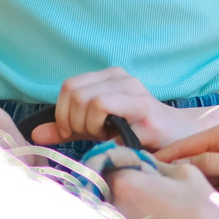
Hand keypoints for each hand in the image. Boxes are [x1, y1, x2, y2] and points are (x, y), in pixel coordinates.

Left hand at [32, 68, 194, 147]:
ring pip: (89, 101)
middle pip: (74, 93)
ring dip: (88, 127)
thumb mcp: (98, 130)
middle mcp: (122, 78)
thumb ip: (67, 129)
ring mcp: (135, 91)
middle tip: (88, 137)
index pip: (69, 87)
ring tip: (104, 137)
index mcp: (109, 78)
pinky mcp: (145, 110)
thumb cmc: (139, 134)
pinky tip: (114, 140)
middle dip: (72, 122)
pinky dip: (101, 130)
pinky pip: (106, 110)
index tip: (69, 133)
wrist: (181, 140)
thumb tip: (36, 134)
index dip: (61, 113)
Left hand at [104, 158, 218, 218]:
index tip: (145, 169)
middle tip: (157, 193)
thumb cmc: (206, 215)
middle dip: (130, 187)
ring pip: (119, 212)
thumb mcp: (189, 174)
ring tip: (163, 215)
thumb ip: (160, 165)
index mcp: (126, 185)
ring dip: (135, 209)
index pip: (113, 164)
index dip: (130, 164)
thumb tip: (147, 165)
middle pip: (113, 190)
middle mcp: (114, 209)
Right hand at [156, 120, 218, 218]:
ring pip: (207, 177)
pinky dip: (211, 197)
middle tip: (152, 194)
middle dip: (176, 175)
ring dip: (194, 188)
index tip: (141, 173)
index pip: (187, 145)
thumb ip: (212, 165)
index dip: (165, 160)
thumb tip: (179, 166)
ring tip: (171, 204)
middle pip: (195, 160)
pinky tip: (199, 209)